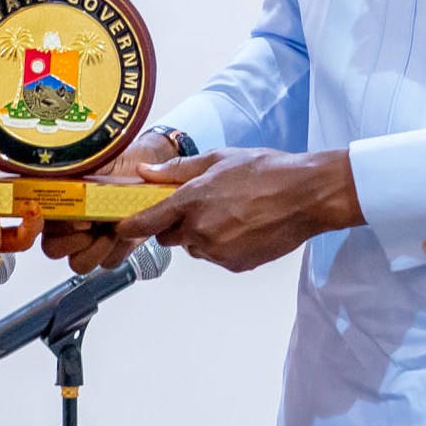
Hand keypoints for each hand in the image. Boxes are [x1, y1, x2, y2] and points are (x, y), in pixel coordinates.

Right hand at [42, 131, 180, 273]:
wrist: (142, 170)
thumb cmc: (114, 164)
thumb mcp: (91, 161)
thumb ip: (72, 169)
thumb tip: (58, 172)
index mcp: (54, 201)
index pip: (37, 221)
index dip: (56, 225)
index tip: (78, 218)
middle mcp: (65, 225)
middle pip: (52, 249)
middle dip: (74, 241)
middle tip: (93, 224)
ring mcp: (87, 242)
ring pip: (79, 264)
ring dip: (97, 249)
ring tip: (112, 229)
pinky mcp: (110, 252)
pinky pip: (107, 263)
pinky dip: (118, 249)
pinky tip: (125, 232)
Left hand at [116, 147, 363, 272]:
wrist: (305, 196)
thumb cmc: (265, 170)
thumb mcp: (218, 159)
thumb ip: (178, 170)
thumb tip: (147, 173)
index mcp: (192, 201)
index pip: (148, 222)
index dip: (131, 226)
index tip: (121, 227)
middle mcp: (200, 231)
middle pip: (171, 236)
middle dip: (178, 224)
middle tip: (201, 205)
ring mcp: (218, 252)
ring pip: (196, 247)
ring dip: (203, 234)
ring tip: (231, 213)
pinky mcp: (236, 265)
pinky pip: (218, 256)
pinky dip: (224, 245)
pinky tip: (244, 226)